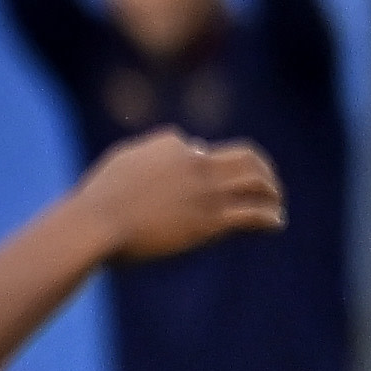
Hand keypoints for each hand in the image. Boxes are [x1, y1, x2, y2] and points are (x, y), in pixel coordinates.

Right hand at [78, 129, 286, 261]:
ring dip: (271, 192)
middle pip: (246, 157)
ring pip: (257, 184)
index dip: (209, 163)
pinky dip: (270, 217)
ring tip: (275, 204)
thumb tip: (183, 147)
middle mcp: (196, 163)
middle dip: (261, 169)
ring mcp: (206, 192)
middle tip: (265, 183)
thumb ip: (150, 150)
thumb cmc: (97, 200)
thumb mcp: (121, 160)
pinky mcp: (210, 221)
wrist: (95, 225)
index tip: (210, 179)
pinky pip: (253, 215)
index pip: (203, 149)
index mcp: (171, 145)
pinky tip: (276, 224)